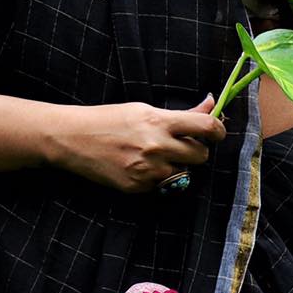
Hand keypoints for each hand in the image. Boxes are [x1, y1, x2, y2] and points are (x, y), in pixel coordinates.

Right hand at [51, 93, 226, 193]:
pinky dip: (157, 177)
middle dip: (196, 151)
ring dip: (176, 166)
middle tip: (182, 145)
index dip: (219, 131)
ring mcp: (147, 170)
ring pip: (184, 173)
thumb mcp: (143, 110)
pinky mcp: (137, 186)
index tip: (217, 132)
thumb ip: (180, 114)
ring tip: (156, 155)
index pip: (207, 128)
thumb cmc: (108, 119)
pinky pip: (162, 185)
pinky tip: (139, 166)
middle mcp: (156, 147)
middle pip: (201, 156)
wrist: (73, 139)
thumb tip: (211, 105)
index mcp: (159, 122)